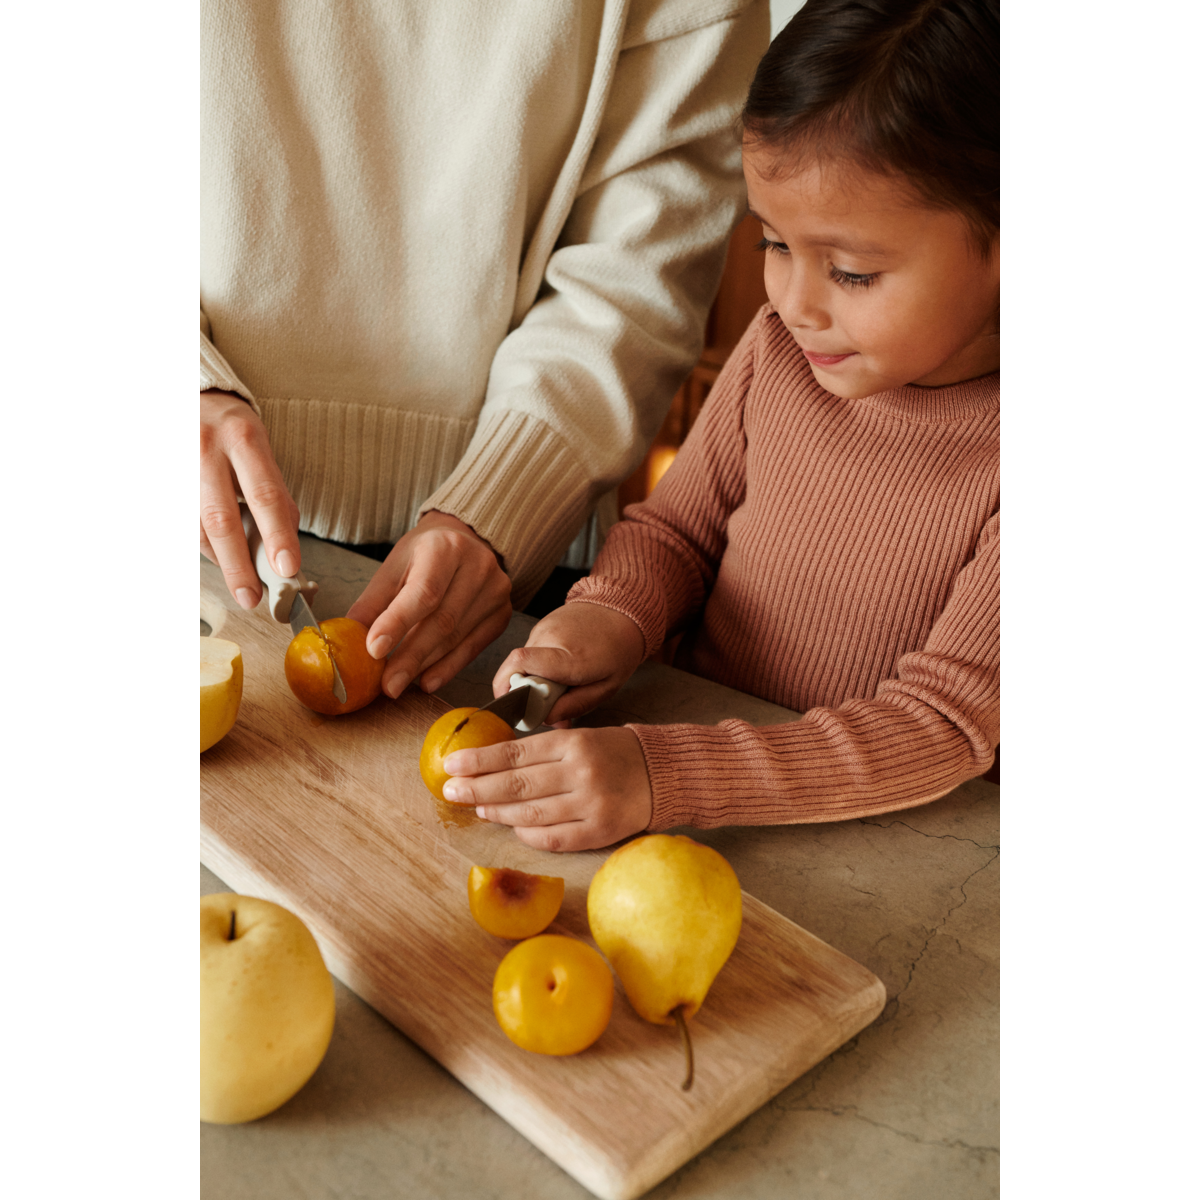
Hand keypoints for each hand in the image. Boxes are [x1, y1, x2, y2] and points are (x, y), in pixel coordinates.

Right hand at [200, 389, 300, 609]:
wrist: (197, 397)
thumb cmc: (235, 432)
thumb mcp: (261, 451)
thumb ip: (272, 494)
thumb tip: (284, 547)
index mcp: (245, 439)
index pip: (264, 494)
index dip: (277, 534)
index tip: (287, 568)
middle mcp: (209, 448)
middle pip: (221, 518)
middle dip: (238, 564)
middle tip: (252, 597)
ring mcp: (184, 461)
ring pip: (198, 525)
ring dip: (220, 557)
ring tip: (238, 575)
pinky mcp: (172, 474)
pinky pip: (188, 521)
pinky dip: (203, 543)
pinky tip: (217, 551)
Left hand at [347, 511, 512, 697]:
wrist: (464, 541)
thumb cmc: (425, 554)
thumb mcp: (394, 567)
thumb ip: (373, 602)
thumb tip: (350, 640)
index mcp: (446, 547)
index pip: (424, 591)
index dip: (398, 623)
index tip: (374, 650)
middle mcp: (478, 566)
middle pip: (443, 620)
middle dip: (411, 656)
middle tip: (387, 684)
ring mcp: (496, 591)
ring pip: (457, 637)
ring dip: (425, 665)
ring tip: (399, 683)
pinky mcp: (502, 613)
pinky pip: (474, 648)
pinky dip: (448, 667)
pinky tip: (427, 680)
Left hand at [441, 726, 651, 851]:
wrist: (663, 772)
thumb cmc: (613, 752)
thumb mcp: (579, 738)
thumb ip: (541, 752)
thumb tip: (492, 766)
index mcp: (573, 743)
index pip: (515, 753)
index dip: (479, 761)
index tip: (452, 765)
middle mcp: (579, 773)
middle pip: (516, 784)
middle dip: (477, 788)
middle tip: (450, 791)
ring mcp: (590, 805)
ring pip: (530, 814)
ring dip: (497, 812)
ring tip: (477, 808)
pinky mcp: (598, 832)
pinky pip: (552, 838)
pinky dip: (527, 835)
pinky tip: (511, 828)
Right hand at [494, 602, 644, 725]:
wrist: (622, 611)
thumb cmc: (618, 651)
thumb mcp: (606, 687)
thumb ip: (575, 705)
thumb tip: (546, 719)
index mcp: (569, 657)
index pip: (520, 664)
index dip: (508, 687)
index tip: (518, 708)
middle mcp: (550, 637)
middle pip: (518, 670)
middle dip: (525, 692)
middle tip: (548, 700)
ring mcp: (542, 628)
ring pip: (522, 663)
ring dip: (533, 678)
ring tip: (560, 680)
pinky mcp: (540, 625)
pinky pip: (530, 652)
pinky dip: (538, 665)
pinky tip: (560, 666)